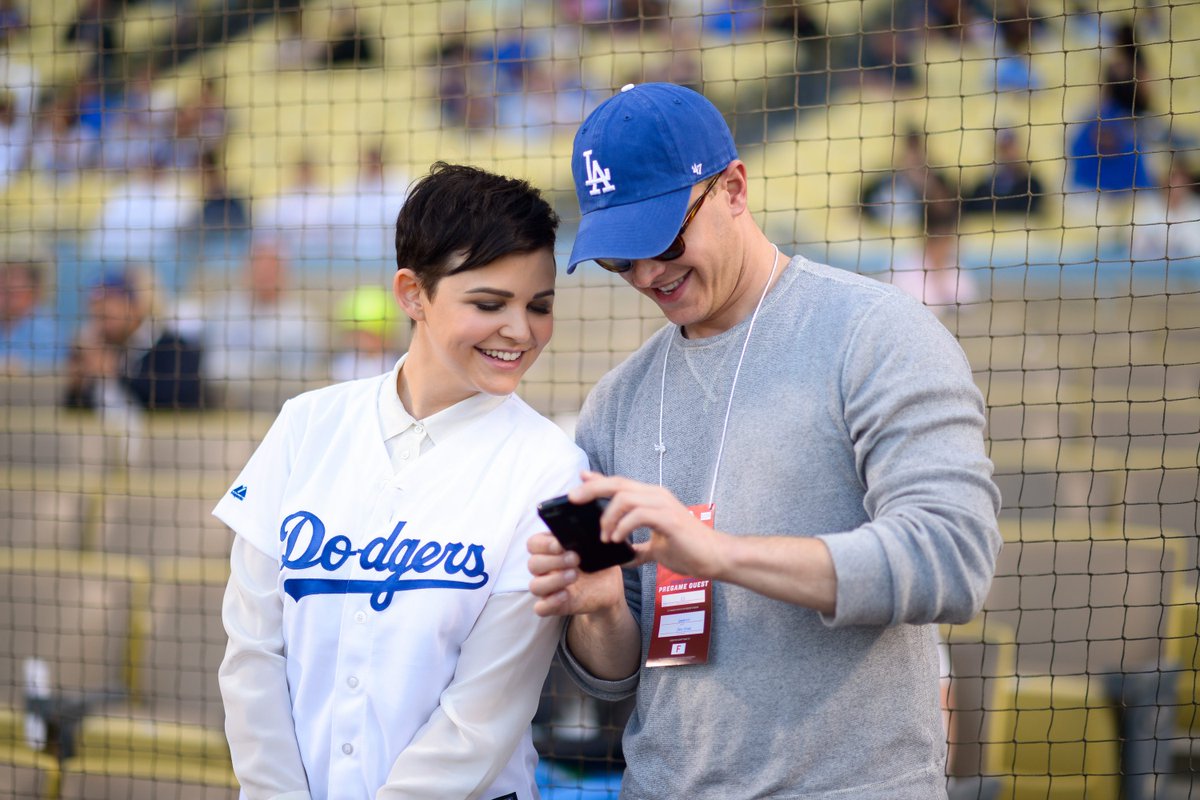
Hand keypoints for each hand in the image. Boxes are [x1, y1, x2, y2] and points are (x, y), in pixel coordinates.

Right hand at [527, 532, 625, 618]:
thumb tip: (589, 528)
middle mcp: (545, 569)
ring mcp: (549, 588)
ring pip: (535, 586)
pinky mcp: (555, 605)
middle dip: (553, 561)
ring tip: (574, 575)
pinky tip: (566, 595)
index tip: (561, 544)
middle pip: (533, 564)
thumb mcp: (597, 548)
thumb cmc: (599, 563)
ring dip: (553, 580)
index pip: (533, 544)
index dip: (543, 544)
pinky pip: (541, 608)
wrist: (609, 587)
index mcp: (551, 550)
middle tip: (575, 559)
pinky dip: (550, 602)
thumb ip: (589, 538)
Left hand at [570, 471, 729, 579]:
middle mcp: (656, 495)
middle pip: (617, 484)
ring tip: (604, 536)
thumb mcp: (655, 549)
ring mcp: (663, 505)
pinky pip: (638, 515)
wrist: (715, 557)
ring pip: (625, 497)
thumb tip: (621, 558)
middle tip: (572, 499)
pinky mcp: (669, 518)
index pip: (620, 484)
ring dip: (608, 517)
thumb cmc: (689, 551)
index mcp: (653, 499)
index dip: (598, 480)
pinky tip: (617, 540)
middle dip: (592, 488)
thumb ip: (637, 550)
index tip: (578, 480)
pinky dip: (622, 526)